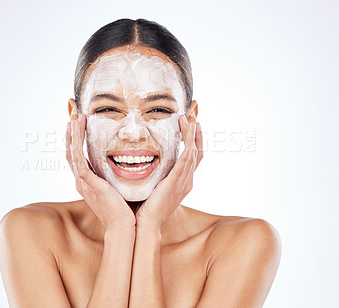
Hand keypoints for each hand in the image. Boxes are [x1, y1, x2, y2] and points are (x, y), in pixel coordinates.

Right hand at [66, 114, 135, 231]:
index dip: (75, 138)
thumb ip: (114, 173)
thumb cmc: (123, 207)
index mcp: (86, 180)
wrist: (123, 225)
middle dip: (71, 133)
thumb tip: (125, 159)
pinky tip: (75, 136)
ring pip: (72, 154)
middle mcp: (81, 180)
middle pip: (70, 151)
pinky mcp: (89, 184)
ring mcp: (83, 182)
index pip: (77, 155)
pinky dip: (75, 148)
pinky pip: (79, 162)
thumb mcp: (116, 185)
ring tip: (74, 118)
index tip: (78, 121)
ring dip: (72, 135)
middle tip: (72, 114)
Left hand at [135, 115, 202, 231]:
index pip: (193, 156)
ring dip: (192, 137)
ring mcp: (183, 182)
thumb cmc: (147, 207)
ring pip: (193, 154)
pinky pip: (185, 165)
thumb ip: (156, 173)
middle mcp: (187, 180)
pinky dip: (188, 151)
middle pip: (197, 152)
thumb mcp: (154, 186)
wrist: (146, 224)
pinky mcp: (175, 184)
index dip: (194, 140)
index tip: (191, 125)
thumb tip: (145, 160)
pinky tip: (188, 141)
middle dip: (196, 134)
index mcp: (183, 181)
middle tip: (194, 117)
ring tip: (190, 121)